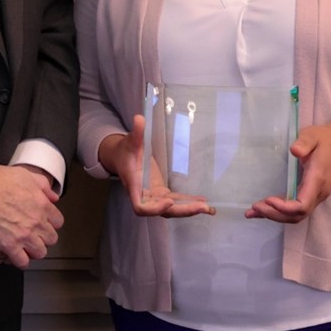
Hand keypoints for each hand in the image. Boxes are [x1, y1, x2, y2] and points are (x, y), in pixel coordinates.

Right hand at [0, 163, 62, 268]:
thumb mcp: (26, 175)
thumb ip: (43, 186)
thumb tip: (52, 197)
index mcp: (42, 205)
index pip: (58, 222)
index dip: (50, 224)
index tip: (44, 224)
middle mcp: (36, 221)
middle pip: (51, 239)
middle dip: (44, 238)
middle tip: (35, 236)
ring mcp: (24, 235)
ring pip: (40, 253)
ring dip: (33, 251)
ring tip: (26, 247)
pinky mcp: (9, 245)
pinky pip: (22, 262)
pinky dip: (20, 261)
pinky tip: (15, 256)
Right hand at [98, 115, 215, 218]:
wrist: (122, 158)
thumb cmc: (125, 150)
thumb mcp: (130, 141)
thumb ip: (136, 133)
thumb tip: (140, 119)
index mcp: (134, 186)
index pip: (141, 206)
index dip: (154, 208)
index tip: (169, 201)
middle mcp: (145, 195)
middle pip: (162, 211)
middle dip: (182, 210)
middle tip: (202, 207)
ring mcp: (154, 195)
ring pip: (171, 209)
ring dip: (189, 209)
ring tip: (208, 208)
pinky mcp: (162, 192)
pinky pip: (177, 202)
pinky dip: (189, 203)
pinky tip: (205, 204)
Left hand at [245, 121, 330, 223]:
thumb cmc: (325, 138)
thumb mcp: (313, 135)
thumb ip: (304, 142)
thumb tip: (294, 151)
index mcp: (317, 179)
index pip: (302, 205)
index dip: (284, 207)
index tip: (267, 199)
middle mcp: (319, 192)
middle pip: (298, 215)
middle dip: (275, 214)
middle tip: (253, 209)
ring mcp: (317, 195)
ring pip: (297, 215)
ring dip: (276, 216)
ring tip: (253, 212)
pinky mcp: (313, 194)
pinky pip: (298, 209)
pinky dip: (281, 212)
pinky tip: (266, 209)